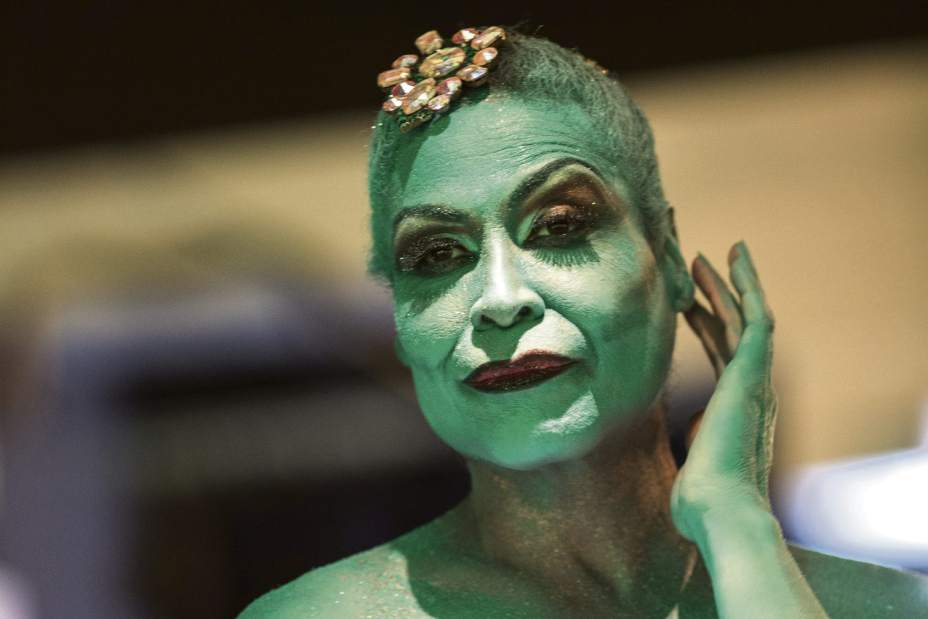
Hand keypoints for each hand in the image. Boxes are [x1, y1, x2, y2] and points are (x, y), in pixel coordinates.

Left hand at [670, 241, 776, 540]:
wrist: (720, 510)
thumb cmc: (700, 500)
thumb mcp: (687, 461)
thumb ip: (687, 441)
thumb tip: (677, 435)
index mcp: (735, 407)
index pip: (721, 354)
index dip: (706, 324)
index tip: (687, 304)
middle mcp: (752, 389)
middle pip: (735, 329)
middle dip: (716, 295)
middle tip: (697, 264)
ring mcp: (756, 381)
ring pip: (746, 317)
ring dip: (727, 283)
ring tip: (705, 254)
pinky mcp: (754, 374)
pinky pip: (755, 318)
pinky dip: (746, 286)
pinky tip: (733, 260)